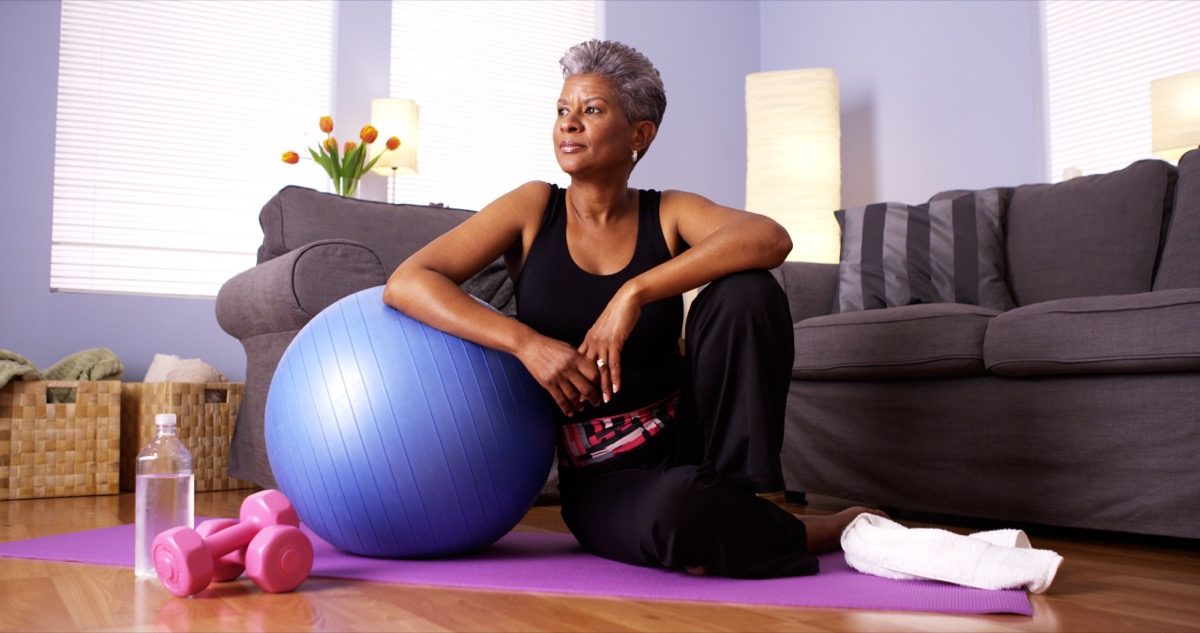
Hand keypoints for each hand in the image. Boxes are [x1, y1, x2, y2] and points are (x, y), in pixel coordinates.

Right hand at [517, 334, 600, 416]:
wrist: (530, 345)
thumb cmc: (550, 346)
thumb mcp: (568, 348)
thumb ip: (579, 360)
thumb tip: (591, 372)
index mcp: (576, 357)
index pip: (593, 374)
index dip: (598, 382)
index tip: (598, 387)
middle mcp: (568, 368)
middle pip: (586, 388)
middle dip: (593, 398)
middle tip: (596, 402)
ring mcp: (557, 377)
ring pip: (573, 396)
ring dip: (580, 405)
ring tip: (582, 408)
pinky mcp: (547, 383)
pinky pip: (559, 399)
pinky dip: (566, 408)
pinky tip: (570, 412)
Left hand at [578, 287, 639, 402]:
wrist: (625, 301)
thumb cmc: (616, 314)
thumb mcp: (603, 329)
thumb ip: (598, 341)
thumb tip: (596, 352)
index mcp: (588, 340)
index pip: (579, 363)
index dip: (577, 378)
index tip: (574, 390)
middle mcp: (593, 343)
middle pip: (587, 369)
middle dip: (586, 386)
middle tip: (585, 401)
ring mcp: (603, 343)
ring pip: (601, 369)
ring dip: (603, 386)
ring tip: (604, 400)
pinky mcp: (615, 343)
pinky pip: (614, 363)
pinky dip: (615, 377)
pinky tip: (616, 388)